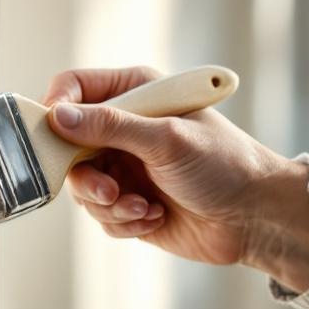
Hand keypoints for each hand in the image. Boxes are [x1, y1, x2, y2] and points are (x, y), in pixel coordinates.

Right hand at [43, 67, 308, 290]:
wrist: (256, 218)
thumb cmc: (224, 164)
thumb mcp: (166, 138)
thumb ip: (110, 126)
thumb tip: (58, 116)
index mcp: (136, 94)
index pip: (75, 87)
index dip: (57, 107)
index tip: (52, 133)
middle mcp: (124, 128)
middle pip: (68, 144)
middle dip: (86, 176)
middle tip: (109, 191)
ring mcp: (123, 166)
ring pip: (81, 185)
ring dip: (108, 203)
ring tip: (141, 208)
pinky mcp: (127, 202)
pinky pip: (100, 214)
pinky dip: (122, 220)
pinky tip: (154, 217)